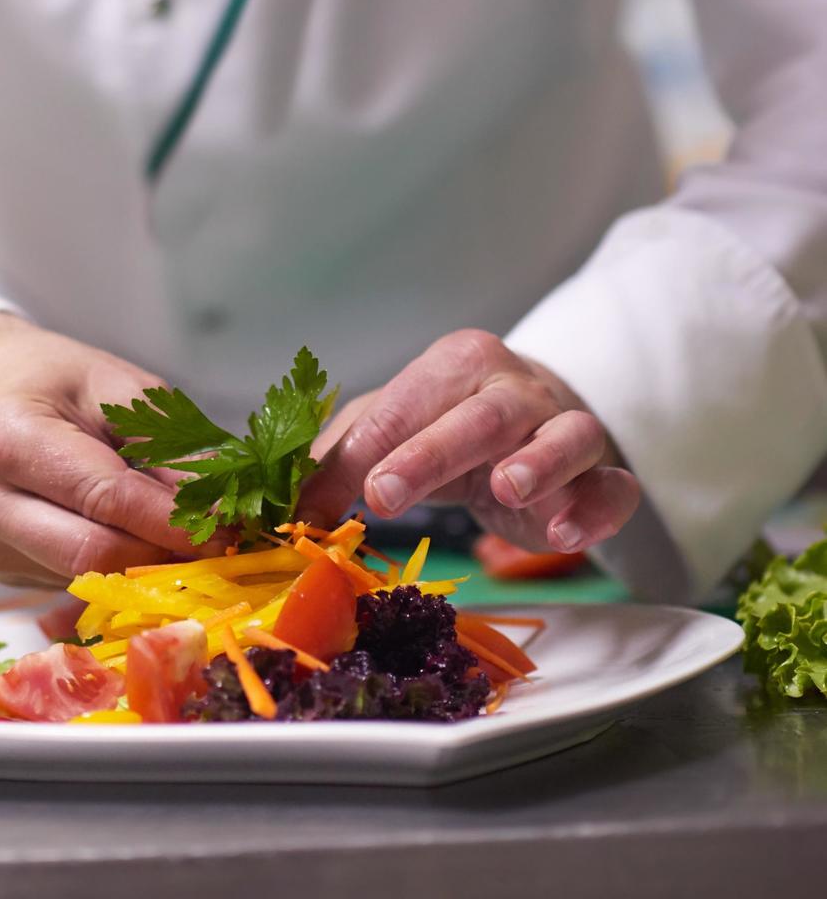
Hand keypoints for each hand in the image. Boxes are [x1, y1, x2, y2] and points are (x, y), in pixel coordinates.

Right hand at [0, 313, 200, 589]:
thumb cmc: (54, 380)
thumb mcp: (120, 388)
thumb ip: (169, 448)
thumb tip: (219, 513)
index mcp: (8, 439)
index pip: (105, 499)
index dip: (172, 522)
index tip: (226, 530)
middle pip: (91, 555)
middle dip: (161, 554)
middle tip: (214, 545)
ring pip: (82, 577)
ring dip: (139, 564)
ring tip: (172, 533)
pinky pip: (66, 581)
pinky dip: (108, 566)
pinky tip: (123, 535)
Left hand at [298, 329, 638, 553]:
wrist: (536, 418)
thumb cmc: (448, 424)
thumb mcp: (389, 433)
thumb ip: (337, 466)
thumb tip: (283, 511)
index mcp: (454, 365)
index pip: (405, 406)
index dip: (372, 450)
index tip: (348, 491)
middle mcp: (515, 388)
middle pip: (479, 415)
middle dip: (431, 452)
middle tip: (387, 492)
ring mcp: (566, 428)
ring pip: (564, 437)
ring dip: (538, 462)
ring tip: (506, 490)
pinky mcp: (603, 474)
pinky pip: (614, 486)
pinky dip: (598, 506)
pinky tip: (568, 532)